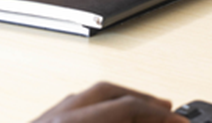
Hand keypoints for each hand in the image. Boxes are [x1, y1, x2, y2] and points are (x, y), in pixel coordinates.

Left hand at [31, 82, 185, 122]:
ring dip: (120, 100)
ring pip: (86, 95)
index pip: (126, 108)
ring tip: (143, 111)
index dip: (160, 116)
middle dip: (143, 101)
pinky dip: (97, 108)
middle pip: (107, 91)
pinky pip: (72, 106)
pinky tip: (109, 117)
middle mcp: (55, 119)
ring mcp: (43, 121)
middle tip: (168, 111)